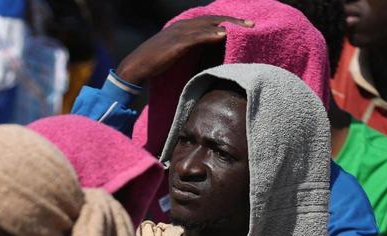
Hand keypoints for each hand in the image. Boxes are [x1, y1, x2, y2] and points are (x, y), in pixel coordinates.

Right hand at [116, 16, 253, 87]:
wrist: (135, 66)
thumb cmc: (153, 62)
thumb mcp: (174, 52)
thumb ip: (188, 48)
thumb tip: (203, 54)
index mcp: (183, 27)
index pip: (210, 20)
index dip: (227, 21)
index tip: (244, 25)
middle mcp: (183, 26)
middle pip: (213, 19)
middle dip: (233, 20)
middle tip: (251, 24)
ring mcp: (180, 33)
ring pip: (208, 25)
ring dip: (227, 25)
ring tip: (243, 28)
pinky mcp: (176, 44)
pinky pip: (197, 36)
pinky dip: (211, 34)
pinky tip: (223, 35)